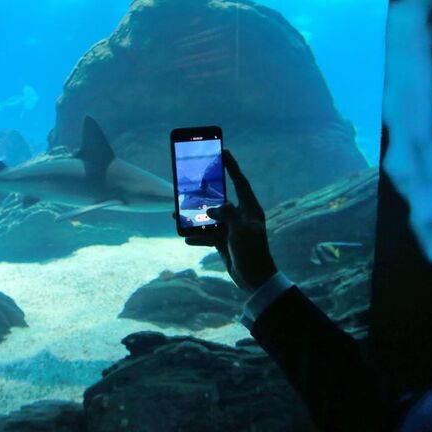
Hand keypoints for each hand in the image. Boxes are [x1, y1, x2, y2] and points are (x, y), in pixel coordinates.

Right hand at [185, 150, 276, 292]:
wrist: (255, 279)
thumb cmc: (253, 253)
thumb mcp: (241, 231)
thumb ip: (227, 215)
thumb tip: (211, 208)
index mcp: (250, 209)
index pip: (240, 182)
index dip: (231, 166)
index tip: (223, 151)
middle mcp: (241, 216)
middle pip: (219, 199)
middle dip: (203, 195)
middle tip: (189, 185)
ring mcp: (231, 229)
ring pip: (209, 218)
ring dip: (194, 218)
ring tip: (176, 215)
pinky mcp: (224, 242)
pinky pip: (207, 235)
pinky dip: (197, 237)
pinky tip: (186, 238)